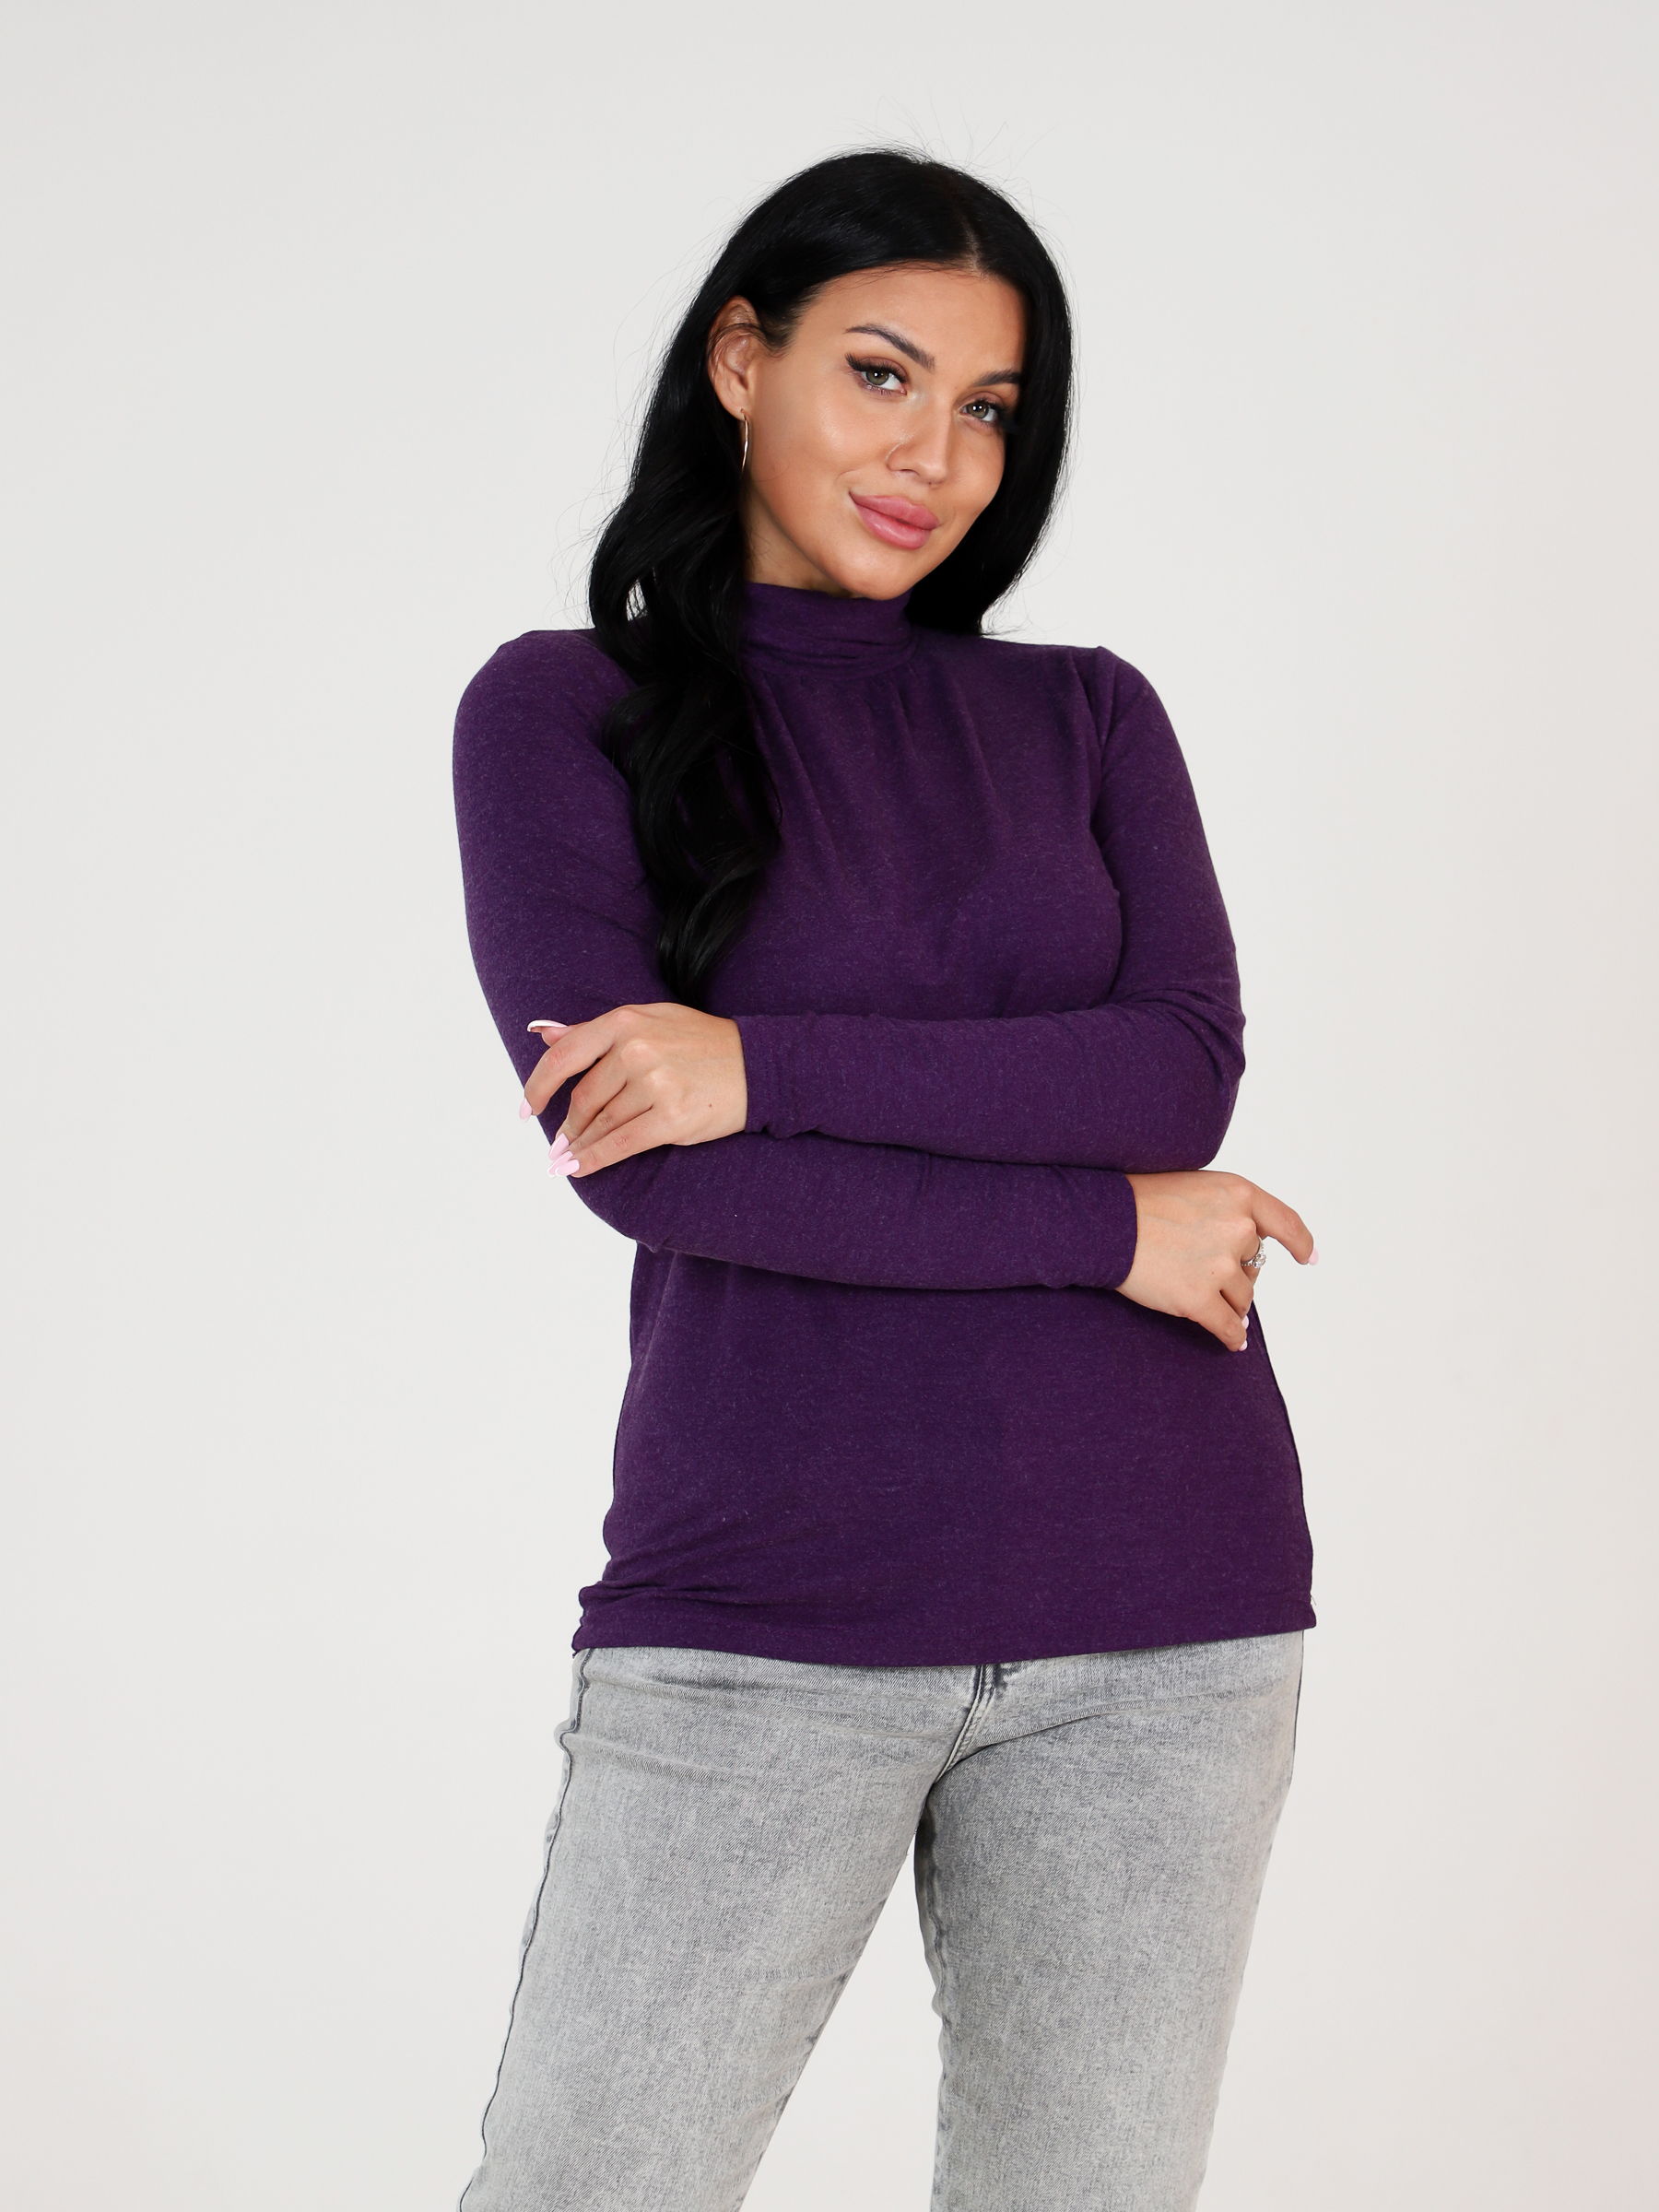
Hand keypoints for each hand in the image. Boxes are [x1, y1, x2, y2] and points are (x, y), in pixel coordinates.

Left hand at [519, 1004, 747, 1174]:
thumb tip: (544, 1033)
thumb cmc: (701, 1042)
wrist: (759, 1065)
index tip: (528, 1109)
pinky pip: (621, 1144)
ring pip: (601, 1123)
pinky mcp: (672, 1118)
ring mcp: (656, 1084)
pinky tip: (580, 1168)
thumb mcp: (649, 1020)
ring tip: (566, 1159)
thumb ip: (594, 1030)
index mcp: (626, 1021)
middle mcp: (637, 1049)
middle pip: (584, 1096)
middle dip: (569, 1125)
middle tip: (559, 1143)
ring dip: (579, 1146)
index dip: (538, 1086)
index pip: (565, 1055)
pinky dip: (595, 1159)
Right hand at [1118, 1170, 1317, 1350]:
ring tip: (1198, 1294)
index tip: (1308, 1258)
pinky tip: (1233, 1343)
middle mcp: (1238, 1228)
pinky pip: (1228, 1326)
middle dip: (1236, 1274)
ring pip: (1243, 1297)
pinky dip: (1232, 1336)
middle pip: (1255, 1266)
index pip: (1285, 1222)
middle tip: (1201, 1269)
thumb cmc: (1139, 1201)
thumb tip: (1249, 1244)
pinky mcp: (1198, 1299)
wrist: (1102, 1223)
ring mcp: (1219, 1266)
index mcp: (1238, 1194)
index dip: (1301, 1243)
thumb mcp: (1195, 1187)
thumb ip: (1226, 1209)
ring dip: (1227, 1302)